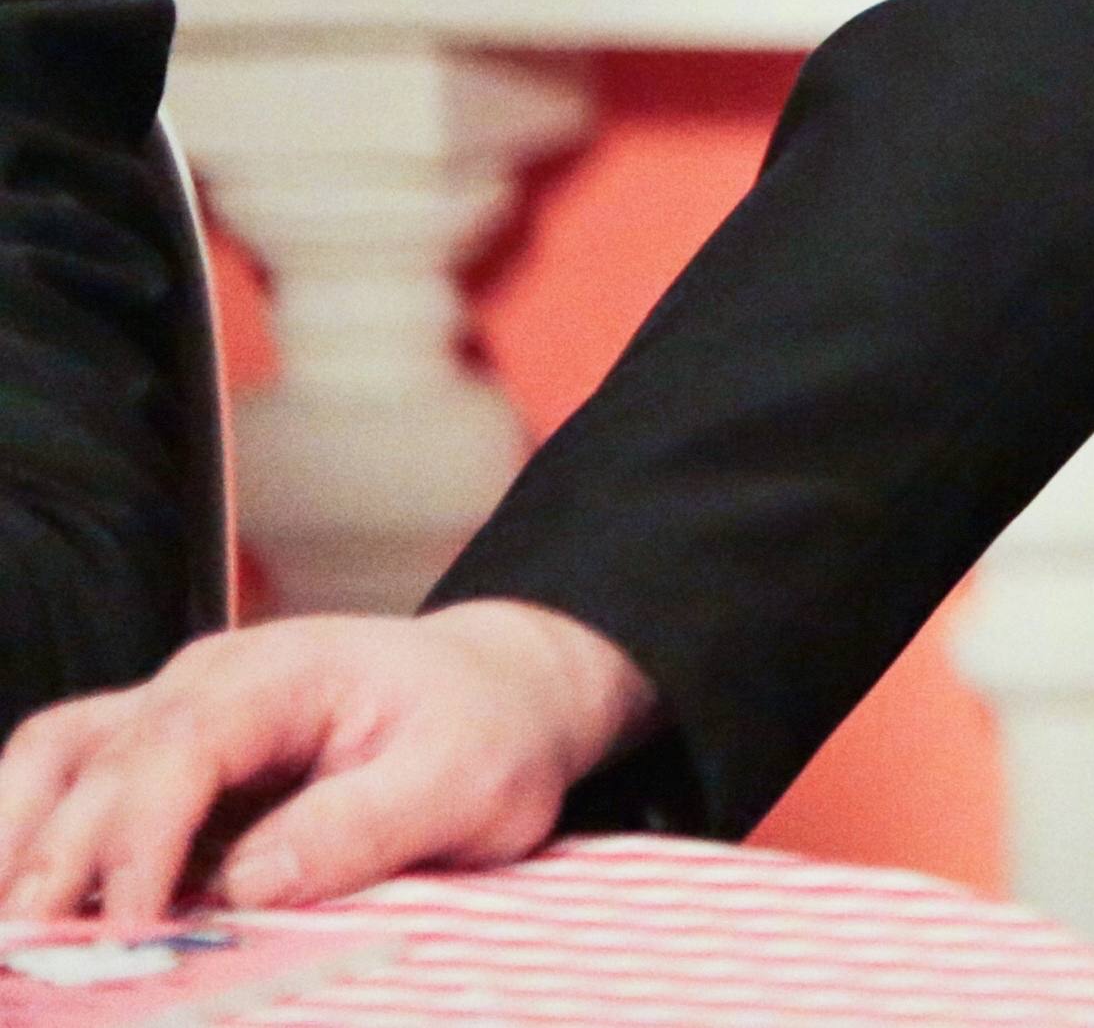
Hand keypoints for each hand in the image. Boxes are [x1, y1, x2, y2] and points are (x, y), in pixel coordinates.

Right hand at [0, 603, 654, 923]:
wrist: (501, 689)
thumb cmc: (488, 730)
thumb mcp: (466, 781)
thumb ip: (363, 826)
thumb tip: (252, 883)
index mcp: (279, 675)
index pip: (177, 752)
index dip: (140, 844)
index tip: (131, 931)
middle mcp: (204, 682)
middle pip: (93, 766)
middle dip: (54, 865)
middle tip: (35, 962)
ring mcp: (172, 714)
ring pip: (52, 762)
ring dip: (17, 844)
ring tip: (13, 938)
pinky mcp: (161, 758)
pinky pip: (67, 784)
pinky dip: (32, 840)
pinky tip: (32, 914)